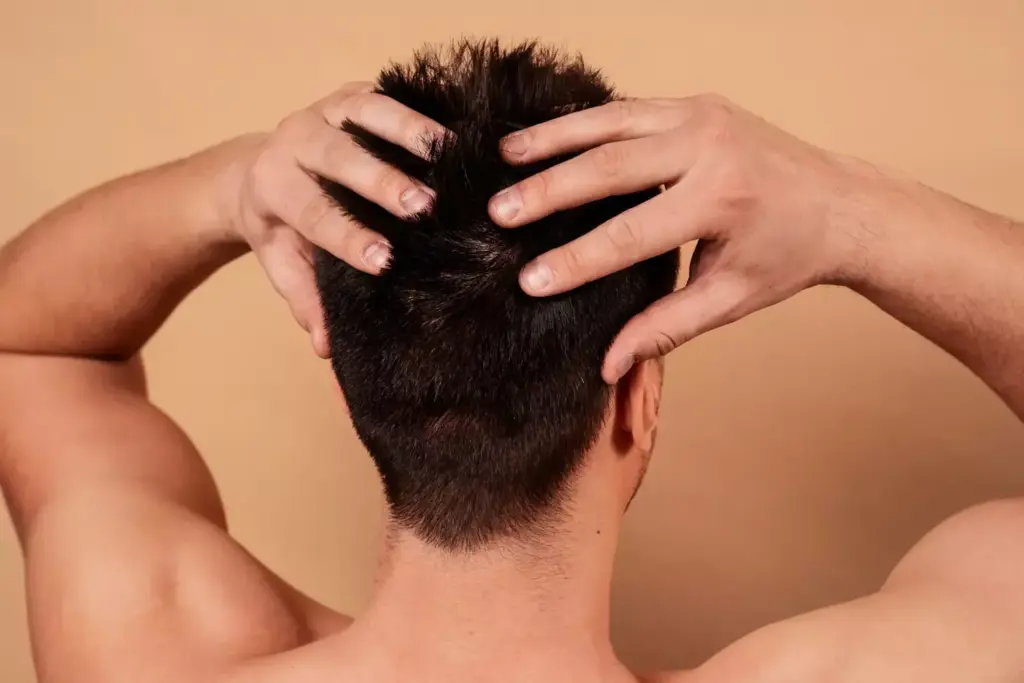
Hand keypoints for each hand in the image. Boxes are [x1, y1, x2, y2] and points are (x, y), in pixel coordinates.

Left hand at [221, 82, 446, 356]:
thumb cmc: (282, 227)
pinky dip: (424, 106)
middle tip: (423, 206)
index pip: (313, 214)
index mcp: (274, 186)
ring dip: (411, 132)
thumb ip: (306, 303)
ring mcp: (327, 109)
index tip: (385, 261)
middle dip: (382, 181)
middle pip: (339, 157)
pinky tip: (460, 125)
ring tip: (452, 154)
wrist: (260, 167)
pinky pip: (389, 93)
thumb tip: (327, 349)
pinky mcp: (354, 93)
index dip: (348, 238)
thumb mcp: (285, 264)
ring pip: (367, 112)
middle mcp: (295, 139)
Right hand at [488, 95, 886, 380]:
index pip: (631, 235)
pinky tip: (545, 134)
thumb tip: (605, 366)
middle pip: (612, 167)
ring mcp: (704, 116)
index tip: (529, 280)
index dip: (577, 261)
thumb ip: (665, 330)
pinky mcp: (697, 103)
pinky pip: (629, 108)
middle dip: (549, 190)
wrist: (841, 204)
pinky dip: (584, 120)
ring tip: (504, 156)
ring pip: (612, 123)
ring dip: (554, 140)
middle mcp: (712, 147)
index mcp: (723, 200)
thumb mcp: (729, 300)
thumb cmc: (787, 257)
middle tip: (499, 212)